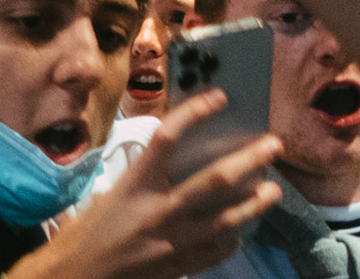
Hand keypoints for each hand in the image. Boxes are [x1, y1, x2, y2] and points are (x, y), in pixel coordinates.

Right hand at [10, 90, 280, 278]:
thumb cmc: (84, 234)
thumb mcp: (110, 196)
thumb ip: (145, 177)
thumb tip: (182, 156)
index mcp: (134, 186)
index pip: (166, 139)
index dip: (195, 113)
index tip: (219, 97)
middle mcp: (156, 212)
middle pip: (214, 181)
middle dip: (249, 161)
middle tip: (275, 145)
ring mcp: (170, 243)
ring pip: (225, 220)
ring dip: (254, 204)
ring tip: (273, 191)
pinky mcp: (176, 268)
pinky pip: (214, 252)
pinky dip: (230, 239)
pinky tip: (239, 231)